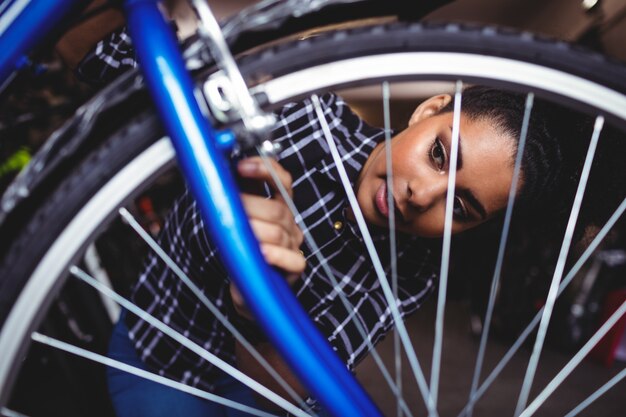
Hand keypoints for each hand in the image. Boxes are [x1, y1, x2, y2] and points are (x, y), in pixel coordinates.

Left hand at [230, 156, 305, 319]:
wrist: (243, 284)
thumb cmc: (238, 248)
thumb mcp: (233, 218)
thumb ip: (232, 195)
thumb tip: (217, 172)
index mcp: (277, 205)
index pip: (282, 180)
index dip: (265, 169)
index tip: (241, 167)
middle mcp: (288, 222)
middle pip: (277, 208)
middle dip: (249, 206)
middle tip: (229, 211)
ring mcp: (293, 243)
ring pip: (279, 232)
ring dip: (256, 233)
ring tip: (239, 236)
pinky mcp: (295, 265)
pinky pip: (293, 258)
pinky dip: (276, 256)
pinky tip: (261, 254)